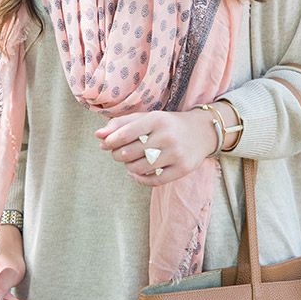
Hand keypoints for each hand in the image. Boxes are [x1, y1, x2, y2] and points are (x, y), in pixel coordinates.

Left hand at [95, 109, 217, 186]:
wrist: (201, 132)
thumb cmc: (167, 125)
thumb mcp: (147, 118)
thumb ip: (121, 124)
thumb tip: (98, 135)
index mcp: (156, 119)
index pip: (125, 134)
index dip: (110, 142)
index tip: (106, 145)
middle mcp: (167, 136)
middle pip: (129, 153)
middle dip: (117, 155)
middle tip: (119, 153)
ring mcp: (176, 154)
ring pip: (139, 168)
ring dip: (129, 167)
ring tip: (130, 162)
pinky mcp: (182, 169)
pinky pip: (153, 181)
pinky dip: (140, 179)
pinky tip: (138, 173)